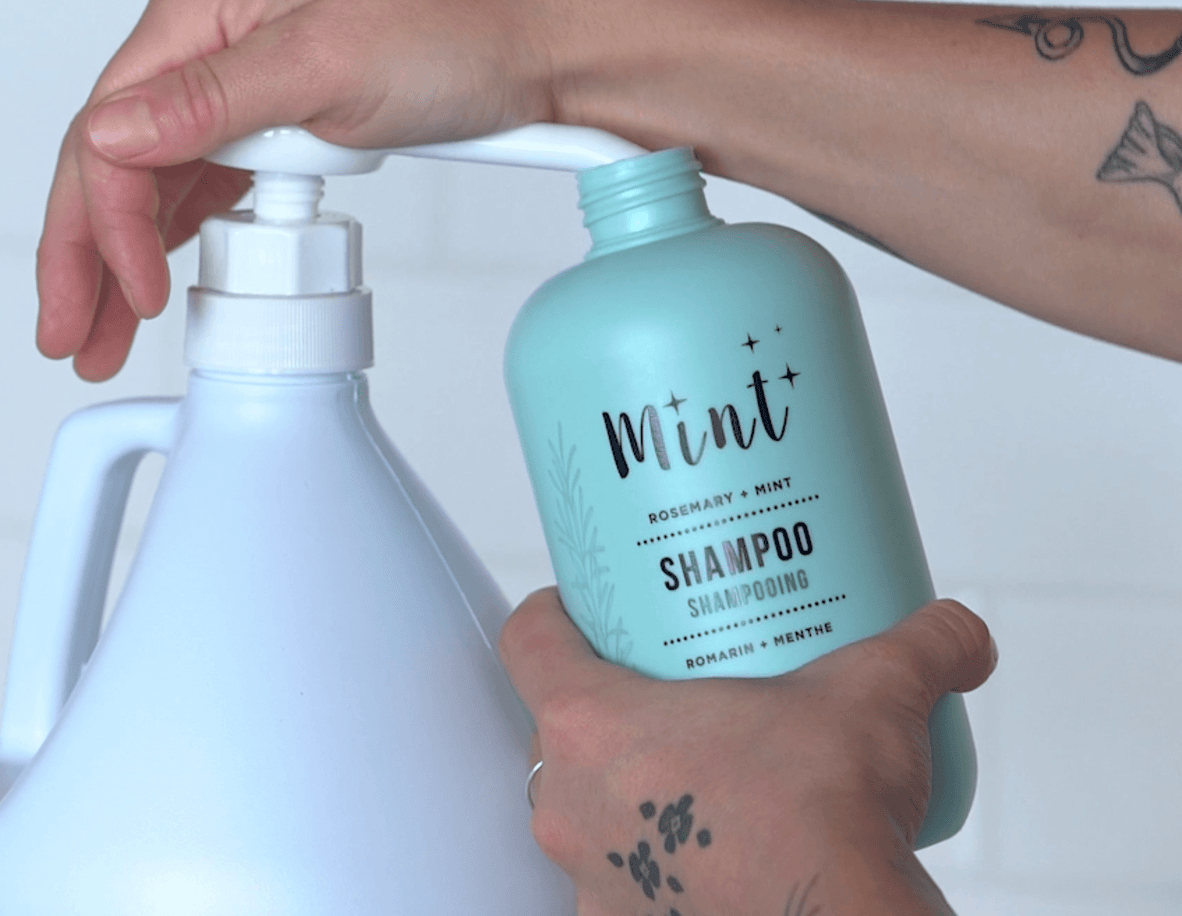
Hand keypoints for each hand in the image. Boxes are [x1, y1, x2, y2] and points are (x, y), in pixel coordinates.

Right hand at [35, 0, 599, 379]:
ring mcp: (234, 82)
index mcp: (200, 7)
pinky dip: (175, 237)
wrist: (530, 46)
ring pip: (149, 180)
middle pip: (111, 157)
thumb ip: (210, 102)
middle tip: (71, 338)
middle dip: (84, 252)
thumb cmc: (449, 33)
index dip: (105, 221)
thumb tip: (103, 136)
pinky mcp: (269, 119)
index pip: (110, 126)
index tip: (134, 294)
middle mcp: (204, 39)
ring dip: (121, 256)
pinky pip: (200, 185)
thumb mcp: (326, 62)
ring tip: (104, 335)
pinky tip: (158, 281)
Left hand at [500, 589, 996, 915]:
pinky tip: (709, 854)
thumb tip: (961, 633)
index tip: (589, 605)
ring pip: (585, 810)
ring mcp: (590, 881)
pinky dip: (654, 866)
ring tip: (694, 773)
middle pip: (556, 728)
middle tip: (667, 688)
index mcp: (590, 724)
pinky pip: (619, 884)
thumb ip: (920, 648)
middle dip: (606, 706)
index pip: (528, 640)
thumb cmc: (826, 820)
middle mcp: (568, 805)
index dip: (555, 612)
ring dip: (626, 791)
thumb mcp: (875, 698)